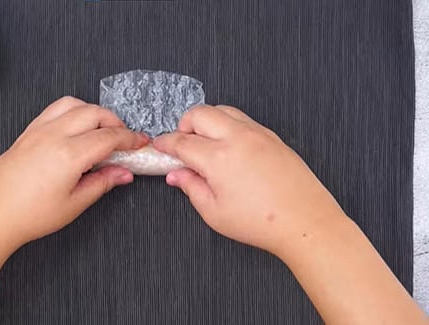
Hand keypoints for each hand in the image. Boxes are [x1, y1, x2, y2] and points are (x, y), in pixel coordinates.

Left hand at [0, 96, 148, 249]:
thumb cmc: (26, 215)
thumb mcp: (74, 204)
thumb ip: (102, 183)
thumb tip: (122, 173)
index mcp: (69, 154)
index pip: (109, 137)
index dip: (130, 139)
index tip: (139, 143)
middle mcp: (54, 135)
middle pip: (95, 113)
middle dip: (115, 122)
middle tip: (124, 139)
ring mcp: (38, 130)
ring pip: (74, 104)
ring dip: (93, 112)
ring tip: (101, 130)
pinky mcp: (27, 133)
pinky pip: (55, 110)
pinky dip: (72, 112)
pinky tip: (75, 129)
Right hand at [153, 105, 345, 254]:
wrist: (305, 221)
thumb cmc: (263, 222)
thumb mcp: (214, 212)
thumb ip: (190, 187)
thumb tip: (177, 175)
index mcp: (218, 158)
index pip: (181, 141)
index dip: (165, 143)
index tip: (160, 147)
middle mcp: (237, 138)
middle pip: (199, 113)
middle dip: (184, 125)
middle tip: (182, 145)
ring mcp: (257, 134)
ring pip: (222, 110)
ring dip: (207, 121)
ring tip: (205, 145)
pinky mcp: (272, 136)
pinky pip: (243, 119)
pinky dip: (228, 125)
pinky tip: (228, 147)